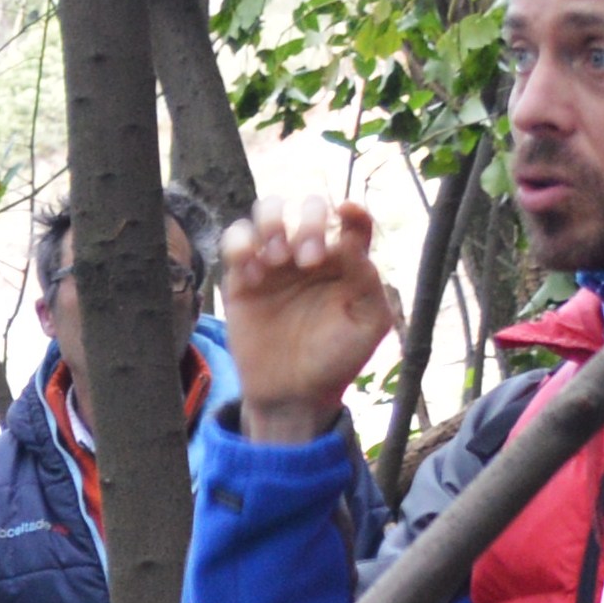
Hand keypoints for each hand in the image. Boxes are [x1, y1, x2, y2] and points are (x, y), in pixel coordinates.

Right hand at [219, 197, 399, 444]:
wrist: (295, 395)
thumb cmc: (337, 359)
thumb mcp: (369, 323)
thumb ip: (368, 279)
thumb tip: (349, 240)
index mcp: (345, 261)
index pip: (351, 219)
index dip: (351, 210)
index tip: (346, 215)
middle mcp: (309, 253)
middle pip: (307, 206)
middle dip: (309, 222)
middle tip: (309, 259)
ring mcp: (274, 263)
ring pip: (267, 211)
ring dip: (273, 223)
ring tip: (278, 258)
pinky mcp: (241, 278)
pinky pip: (234, 241)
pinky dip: (240, 244)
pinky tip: (253, 273)